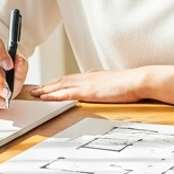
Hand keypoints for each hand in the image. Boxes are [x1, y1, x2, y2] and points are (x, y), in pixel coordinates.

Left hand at [29, 69, 145, 103]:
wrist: (137, 81)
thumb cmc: (132, 84)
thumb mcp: (117, 85)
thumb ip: (108, 87)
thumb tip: (106, 92)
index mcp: (94, 76)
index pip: (72, 78)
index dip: (59, 82)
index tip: (50, 84)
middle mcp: (87, 77)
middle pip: (62, 80)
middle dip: (48, 85)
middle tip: (36, 89)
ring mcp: (86, 83)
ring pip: (60, 85)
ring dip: (46, 89)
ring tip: (35, 93)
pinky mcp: (86, 91)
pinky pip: (65, 93)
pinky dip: (53, 95)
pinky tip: (45, 97)